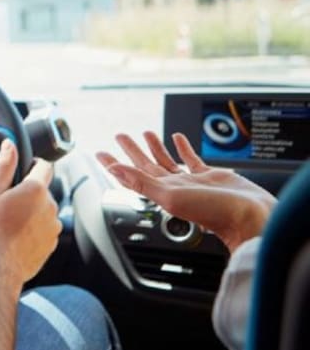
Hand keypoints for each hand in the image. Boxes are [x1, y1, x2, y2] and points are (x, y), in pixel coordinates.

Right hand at [0, 140, 60, 284]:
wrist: (0, 265)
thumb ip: (4, 166)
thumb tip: (9, 145)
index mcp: (36, 189)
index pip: (44, 166)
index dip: (34, 164)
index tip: (25, 168)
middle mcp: (50, 205)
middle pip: (42, 190)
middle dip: (29, 193)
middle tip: (9, 202)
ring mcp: (54, 225)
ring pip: (44, 210)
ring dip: (33, 212)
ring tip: (12, 222)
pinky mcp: (53, 242)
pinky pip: (45, 229)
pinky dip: (35, 229)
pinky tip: (18, 235)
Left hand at [96, 131, 275, 252]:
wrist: (249, 216)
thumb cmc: (213, 213)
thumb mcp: (169, 196)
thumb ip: (141, 182)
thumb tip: (115, 170)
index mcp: (161, 191)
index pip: (130, 175)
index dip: (114, 164)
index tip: (100, 154)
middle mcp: (174, 186)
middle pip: (146, 164)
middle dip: (132, 150)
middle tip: (120, 135)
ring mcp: (191, 180)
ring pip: (167, 160)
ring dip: (155, 146)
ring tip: (145, 132)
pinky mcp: (210, 176)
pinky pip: (192, 159)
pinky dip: (183, 147)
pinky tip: (178, 138)